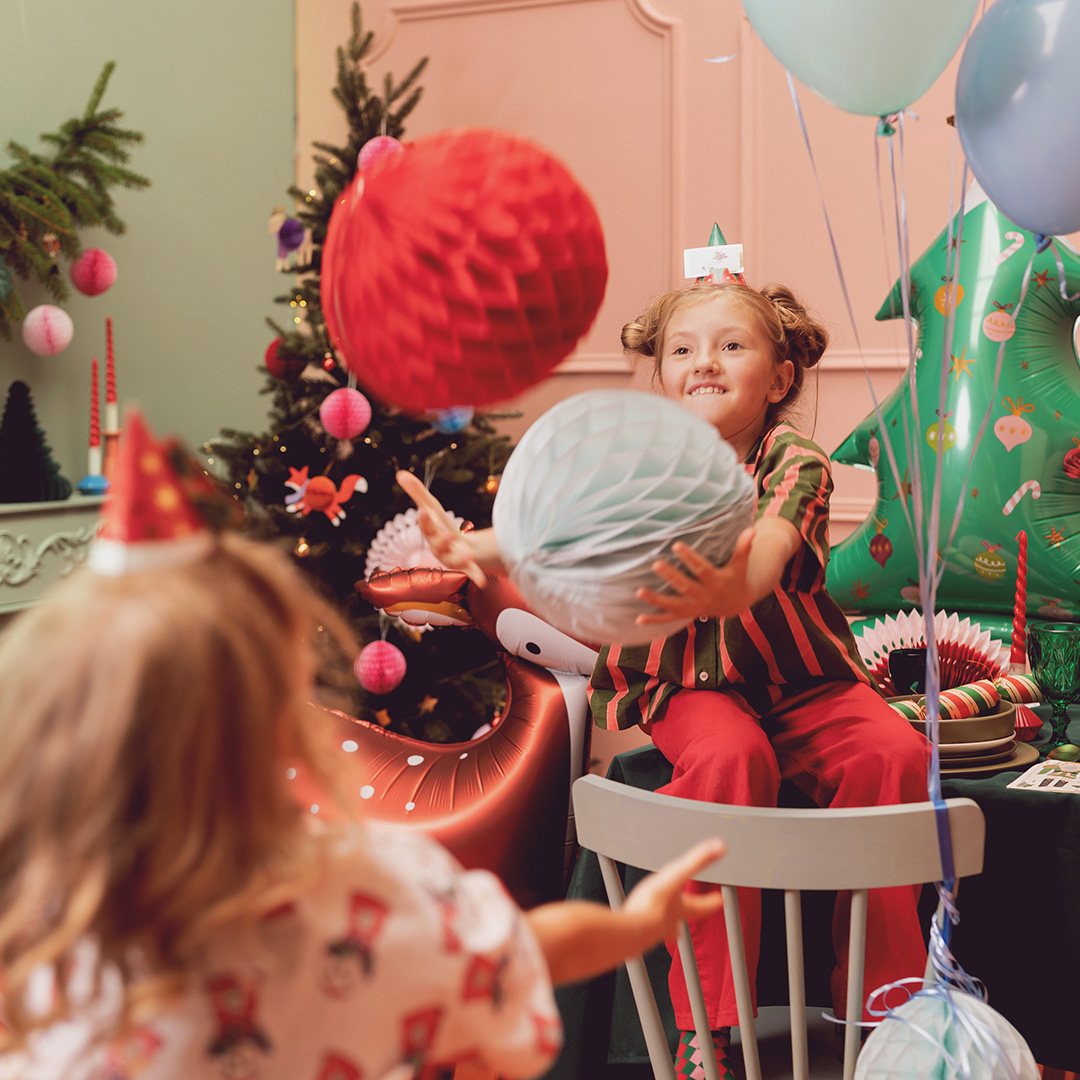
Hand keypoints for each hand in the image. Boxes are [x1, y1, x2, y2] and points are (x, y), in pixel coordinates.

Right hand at [396, 470, 488, 587]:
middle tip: (447, 535)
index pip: (426, 525)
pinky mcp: (468, 567)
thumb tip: (400, 473)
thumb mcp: (433, 509)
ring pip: (454, 560)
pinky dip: (475, 576)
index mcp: (432, 532)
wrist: (461, 551)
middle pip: (438, 545)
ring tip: (467, 555)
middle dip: (441, 540)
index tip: (424, 511)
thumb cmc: (442, 529)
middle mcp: (440, 548)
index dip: (425, 520)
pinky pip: (471, 573)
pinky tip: (482, 582)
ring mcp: (453, 559)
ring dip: (459, 559)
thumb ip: (418, 493)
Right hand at [622, 838, 725, 945]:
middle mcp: (668, 923)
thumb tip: (720, 846)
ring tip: (656, 929)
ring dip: (660, 930)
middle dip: (680, 925)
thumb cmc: (653, 904)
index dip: (711, 902)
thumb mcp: (677, 875)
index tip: (721, 900)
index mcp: (680, 908)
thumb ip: (698, 860)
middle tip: (682, 927)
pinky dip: (636, 929)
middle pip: (678, 927)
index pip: (701, 906)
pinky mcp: (632, 935)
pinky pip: (637, 933)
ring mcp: (650, 932)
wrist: (629, 930)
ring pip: (658, 933)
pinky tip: (631, 926)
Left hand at [635, 527, 755, 624]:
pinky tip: (638, 619)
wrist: (737, 604)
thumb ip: (743, 547)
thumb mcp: (740, 563)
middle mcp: (704, 597)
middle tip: (655, 564)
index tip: (677, 545)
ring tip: (639, 591)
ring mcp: (694, 608)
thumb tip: (751, 530)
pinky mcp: (686, 614)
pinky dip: (654, 620)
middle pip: (685, 586)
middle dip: (670, 576)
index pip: (701, 570)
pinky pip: (669, 619)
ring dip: (656, 600)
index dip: (690, 558)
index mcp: (716, 582)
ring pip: (673, 605)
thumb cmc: (736, 577)